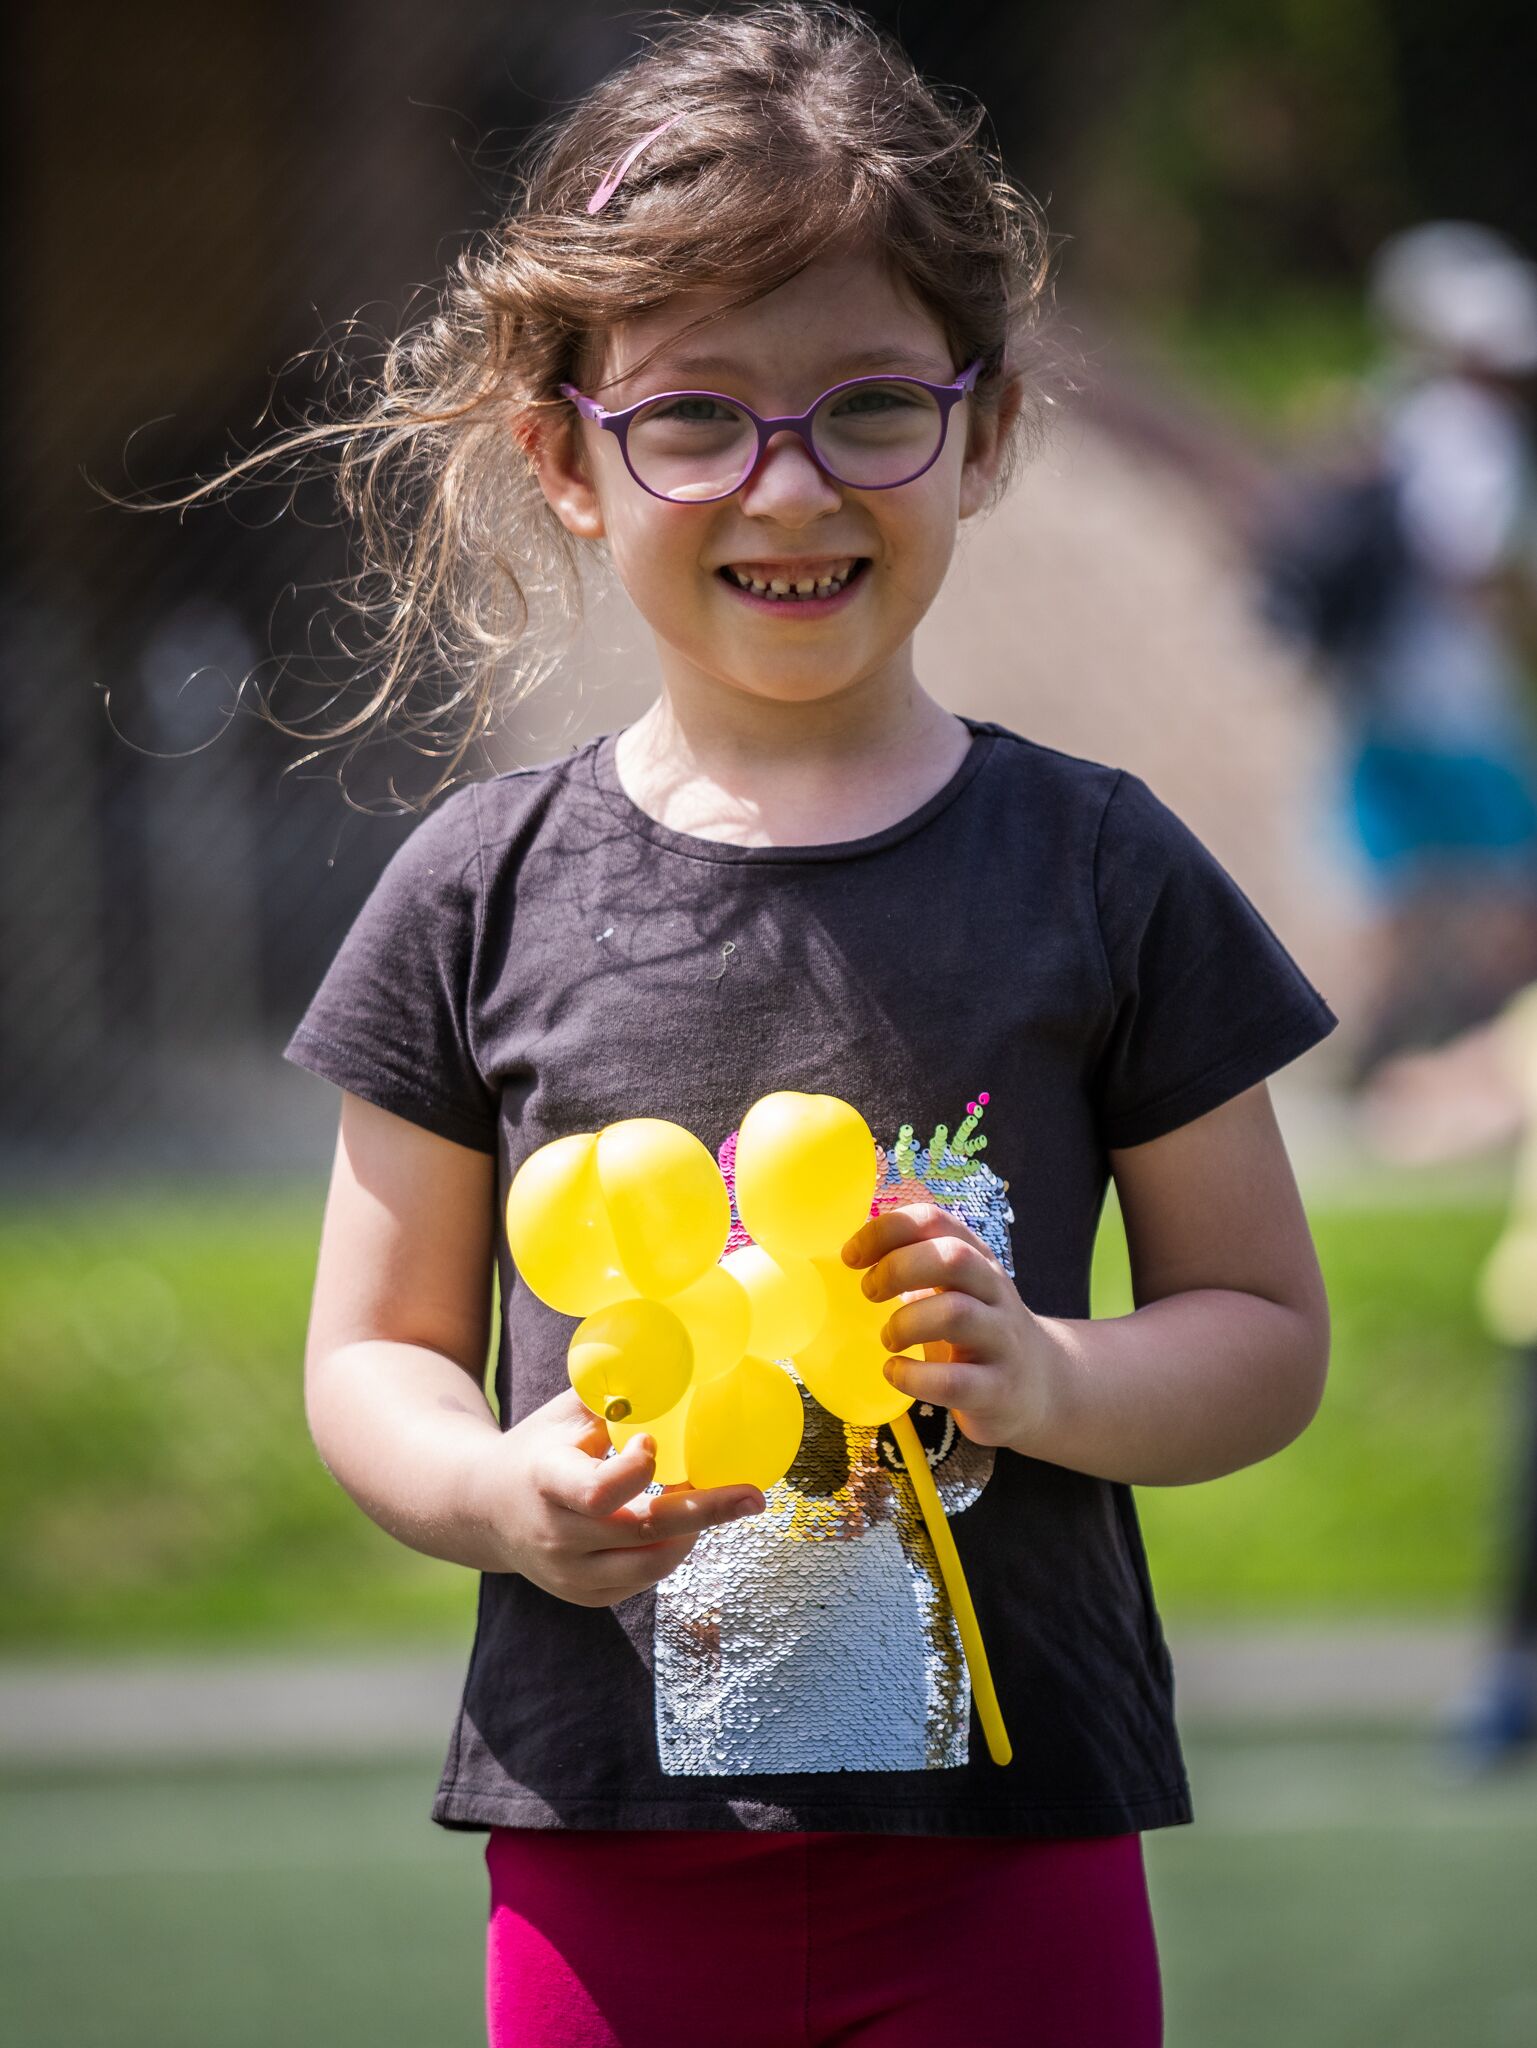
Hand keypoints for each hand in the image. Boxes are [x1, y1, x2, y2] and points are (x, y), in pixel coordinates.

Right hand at [464, 1388, 764, 1606]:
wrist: (484, 1507)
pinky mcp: (584, 1596)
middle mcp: (555, 1535)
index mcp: (546, 1480)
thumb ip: (614, 1393)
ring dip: (693, 1531)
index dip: (636, 1470)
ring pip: (652, 1564)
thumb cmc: (538, 1446)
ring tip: (717, 1502)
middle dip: (705, 1511)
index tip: (653, 1443)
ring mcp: (568, 1574)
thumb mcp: (565, 1412)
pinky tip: (684, 1523)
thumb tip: (675, 1362)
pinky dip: (672, 1551)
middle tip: (753, 1496)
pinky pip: (643, 1580)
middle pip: (641, 1531)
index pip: (597, 1492)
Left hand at [841, 1202, 1059, 1450]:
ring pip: (956, 1313)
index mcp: (976, 1259)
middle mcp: (994, 1291)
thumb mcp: (955, 1288)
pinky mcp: (998, 1388)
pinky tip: (896, 1373)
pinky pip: (954, 1380)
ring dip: (906, 1323)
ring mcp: (1001, 1340)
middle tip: (869, 1292)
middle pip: (952, 1257)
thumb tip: (849, 1254)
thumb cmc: (977, 1331)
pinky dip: (914, 1377)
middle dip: (897, 1269)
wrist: (1042, 1386)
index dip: (885, 1230)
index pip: (933, 1220)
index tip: (852, 1256)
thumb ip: (915, 1265)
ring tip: (889, 1338)